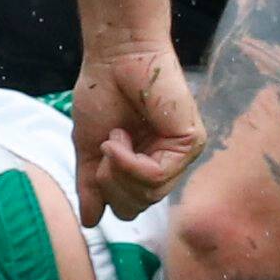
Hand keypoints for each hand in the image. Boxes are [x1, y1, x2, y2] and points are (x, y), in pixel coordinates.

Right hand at [75, 34, 203, 218]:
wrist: (114, 58)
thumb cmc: (102, 92)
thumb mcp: (89, 147)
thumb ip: (91, 184)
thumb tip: (89, 222)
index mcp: (145, 164)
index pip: (129, 206)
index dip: (107, 190)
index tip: (99, 155)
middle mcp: (167, 162)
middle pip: (138, 205)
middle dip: (111, 182)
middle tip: (106, 146)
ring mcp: (180, 155)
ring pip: (147, 194)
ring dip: (119, 168)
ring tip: (115, 135)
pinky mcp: (189, 143)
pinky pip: (155, 176)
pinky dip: (130, 161)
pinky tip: (121, 136)